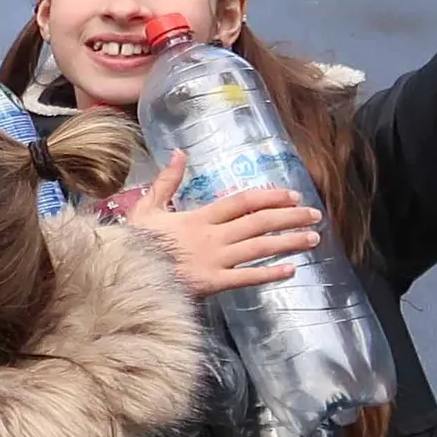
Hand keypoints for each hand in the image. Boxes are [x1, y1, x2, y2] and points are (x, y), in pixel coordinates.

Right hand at [123, 158, 319, 295]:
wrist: (121, 275)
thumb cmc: (132, 243)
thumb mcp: (146, 207)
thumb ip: (166, 182)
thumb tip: (178, 153)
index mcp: (198, 217)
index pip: (242, 202)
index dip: (270, 197)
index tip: (293, 195)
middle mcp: (212, 236)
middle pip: (259, 222)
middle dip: (290, 217)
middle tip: (315, 215)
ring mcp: (214, 260)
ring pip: (259, 248)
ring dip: (288, 242)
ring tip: (313, 239)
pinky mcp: (212, 283)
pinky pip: (247, 278)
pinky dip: (269, 274)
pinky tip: (290, 270)